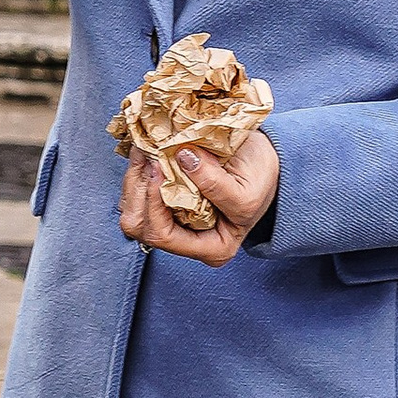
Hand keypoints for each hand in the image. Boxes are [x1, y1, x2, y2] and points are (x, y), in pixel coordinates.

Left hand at [118, 129, 280, 264]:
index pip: (162, 235)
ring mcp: (172, 222)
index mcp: (210, 248)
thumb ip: (215, 184)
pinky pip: (136, 192)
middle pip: (138, 225)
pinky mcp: (164, 203)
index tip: (159, 167)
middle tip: (149, 155)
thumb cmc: (261, 181)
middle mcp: (186, 241)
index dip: (153, 202)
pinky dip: (137, 171)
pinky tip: (148, 152)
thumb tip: (182, 158)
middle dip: (138, 189)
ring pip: (131, 208)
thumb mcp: (247, 191)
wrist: (265, 163)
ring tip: (147, 149)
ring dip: (134, 178)